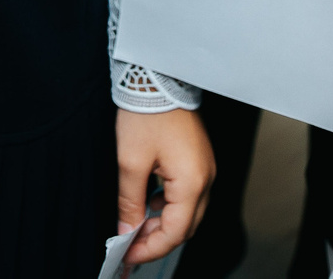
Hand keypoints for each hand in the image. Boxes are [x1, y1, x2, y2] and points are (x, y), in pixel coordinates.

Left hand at [116, 107, 212, 262]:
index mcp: (192, 183)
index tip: (127, 254)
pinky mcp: (198, 160)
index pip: (176, 233)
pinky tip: (148, 202)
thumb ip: (130, 202)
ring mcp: (205, 169)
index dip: (151, 249)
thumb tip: (127, 230)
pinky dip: (168, 205)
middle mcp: (205, 179)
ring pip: (187, 211)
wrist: (157, 78)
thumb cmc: (145, 115)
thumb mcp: (130, 162)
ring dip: (162, 223)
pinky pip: (187, 194)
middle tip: (129, 245)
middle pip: (185, 226)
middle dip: (157, 239)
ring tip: (134, 225)